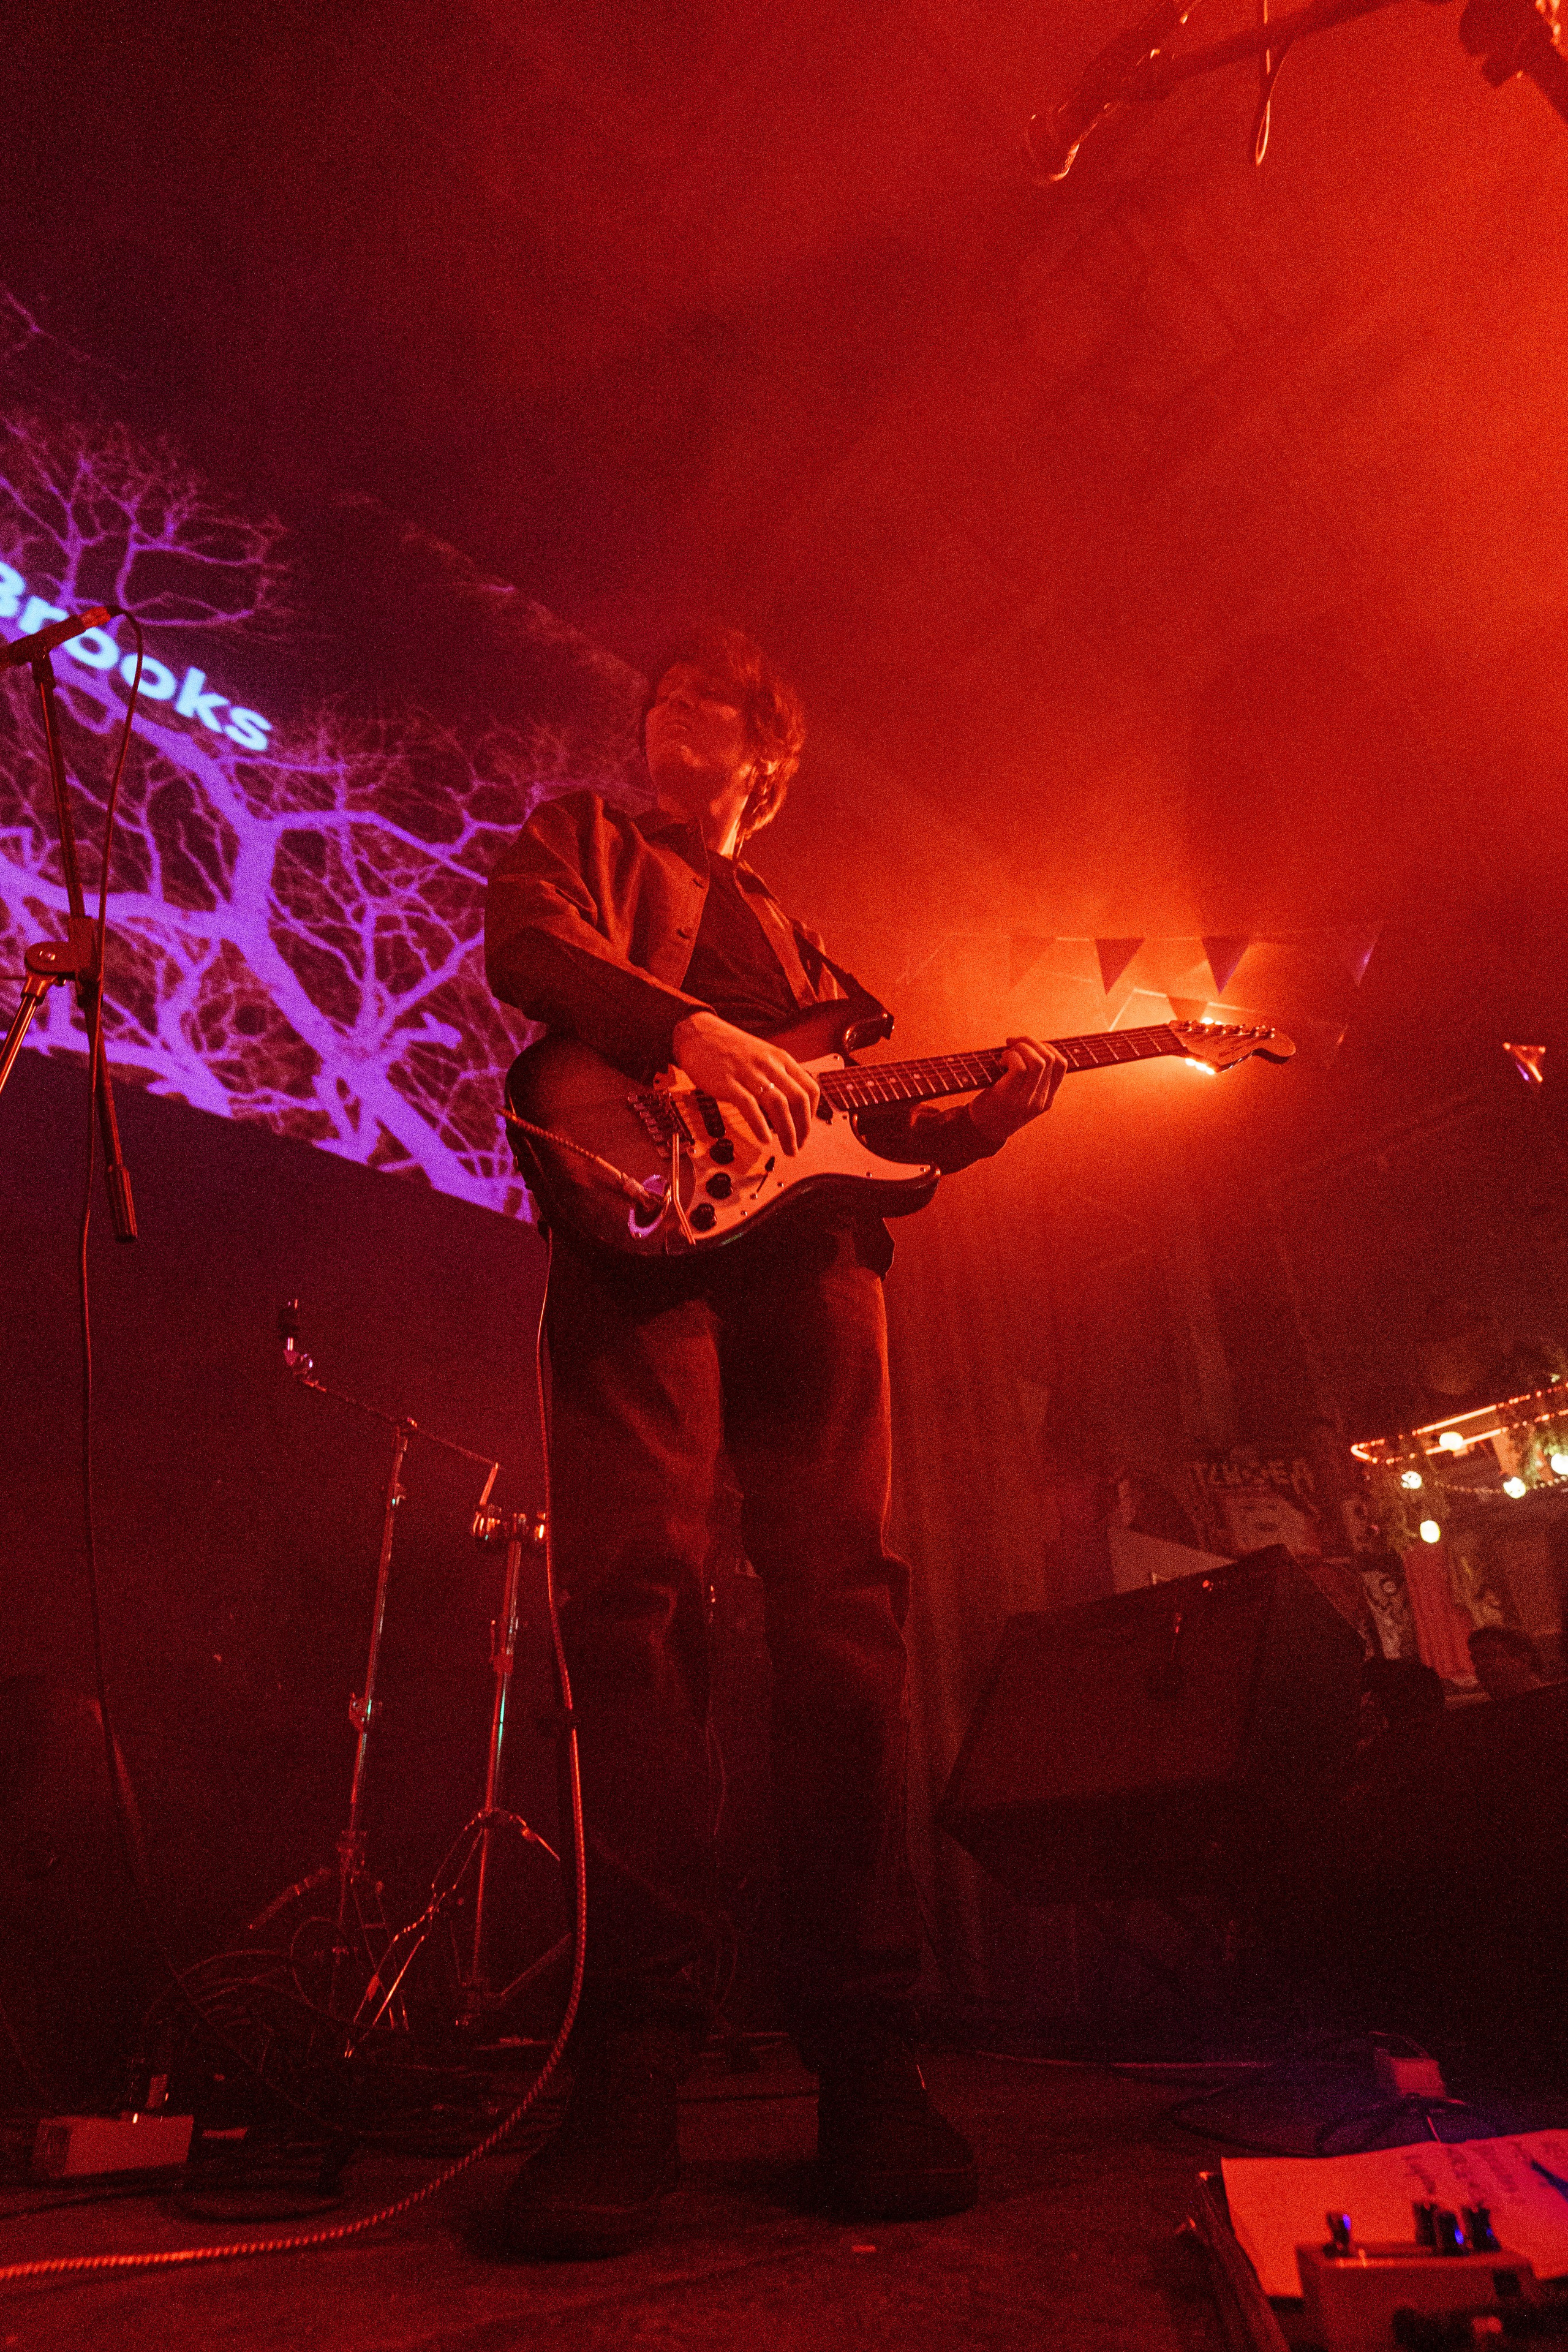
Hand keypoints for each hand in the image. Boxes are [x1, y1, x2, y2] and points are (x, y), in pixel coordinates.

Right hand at [670, 1010, 820, 1154]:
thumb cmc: (730, 1049)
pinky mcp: (728, 1082)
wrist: (698, 1034)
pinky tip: (764, 1139)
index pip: (810, 1088)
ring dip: (787, 1132)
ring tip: (788, 1149)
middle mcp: (769, 1065)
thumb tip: (791, 1107)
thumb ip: (778, 1076)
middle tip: (800, 1145)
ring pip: (778, 1105)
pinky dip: (760, 1125)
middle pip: (798, 1099)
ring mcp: (748, 1073)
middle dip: (803, 1128)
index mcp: (781, 1058)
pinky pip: (749, 1106)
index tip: (806, 1129)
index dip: (812, 1114)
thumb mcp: (762, 1055)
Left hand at [967, 1036, 1067, 1146]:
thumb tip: (1026, 1043)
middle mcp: (1041, 1100)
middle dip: (1030, 1042)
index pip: (1061, 1064)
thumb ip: (1029, 1077)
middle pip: (1049, 1058)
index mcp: (1047, 1098)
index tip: (1027, 1046)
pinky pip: (1019, 1067)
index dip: (1046, 1047)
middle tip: (1011, 1044)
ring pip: (1037, 1061)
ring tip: (1005, 1055)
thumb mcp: (1021, 1094)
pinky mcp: (1009, 1097)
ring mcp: (1027, 1100)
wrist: (980, 1131)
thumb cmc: (998, 1106)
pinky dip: (1010, 1056)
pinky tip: (999, 1063)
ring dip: (1020, 1048)